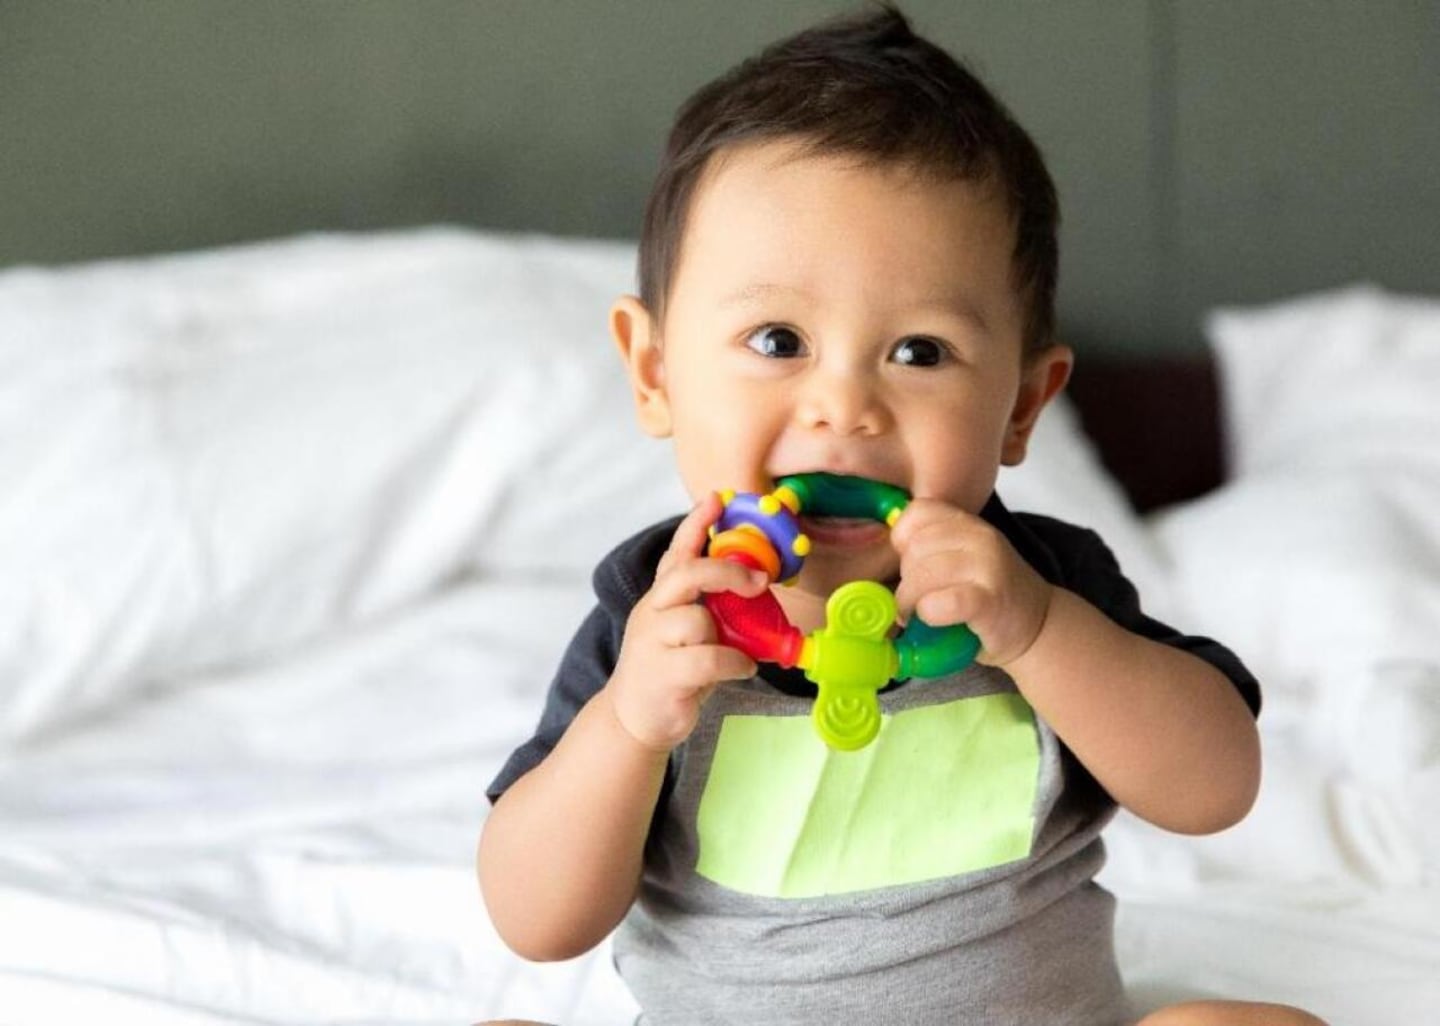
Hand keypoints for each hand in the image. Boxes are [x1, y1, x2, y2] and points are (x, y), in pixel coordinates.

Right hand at [606, 493, 769, 751]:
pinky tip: (741, 669)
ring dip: (729, 638)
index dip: (695, 525)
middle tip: (759, 580)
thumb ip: (707, 608)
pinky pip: (709, 658)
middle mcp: (652, 614)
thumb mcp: (683, 632)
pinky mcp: (663, 675)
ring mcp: (653, 644)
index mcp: (660, 599)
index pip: (675, 554)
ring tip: (739, 654)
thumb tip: (754, 588)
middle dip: (726, 570)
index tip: (715, 500)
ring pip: (698, 621)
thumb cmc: (669, 671)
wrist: (633, 720)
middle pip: (686, 575)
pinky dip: (735, 662)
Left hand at [890, 498, 1053, 666]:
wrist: (1038, 624)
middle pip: (914, 548)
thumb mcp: (962, 558)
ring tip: (917, 614)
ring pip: (922, 575)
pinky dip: (929, 613)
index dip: (902, 539)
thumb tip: (877, 558)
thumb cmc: (988, 594)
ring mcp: (988, 567)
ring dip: (910, 601)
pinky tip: (935, 619)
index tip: (909, 564)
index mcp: (968, 524)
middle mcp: (980, 538)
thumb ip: (930, 550)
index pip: (917, 513)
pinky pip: (941, 601)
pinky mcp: (990, 601)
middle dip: (904, 578)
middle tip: (914, 599)